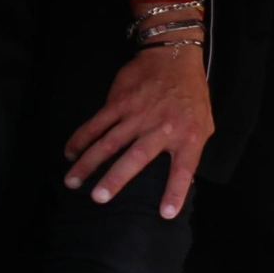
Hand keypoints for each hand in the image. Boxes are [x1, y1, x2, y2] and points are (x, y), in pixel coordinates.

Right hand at [63, 43, 212, 218]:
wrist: (173, 58)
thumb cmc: (192, 96)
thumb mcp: (204, 125)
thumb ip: (191, 151)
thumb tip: (184, 181)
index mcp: (188, 137)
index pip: (184, 170)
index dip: (175, 192)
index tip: (165, 214)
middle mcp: (161, 129)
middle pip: (136, 158)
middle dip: (116, 179)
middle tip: (99, 198)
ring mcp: (137, 115)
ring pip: (109, 142)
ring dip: (88, 163)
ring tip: (73, 182)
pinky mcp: (119, 103)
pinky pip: (96, 124)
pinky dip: (80, 139)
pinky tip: (69, 153)